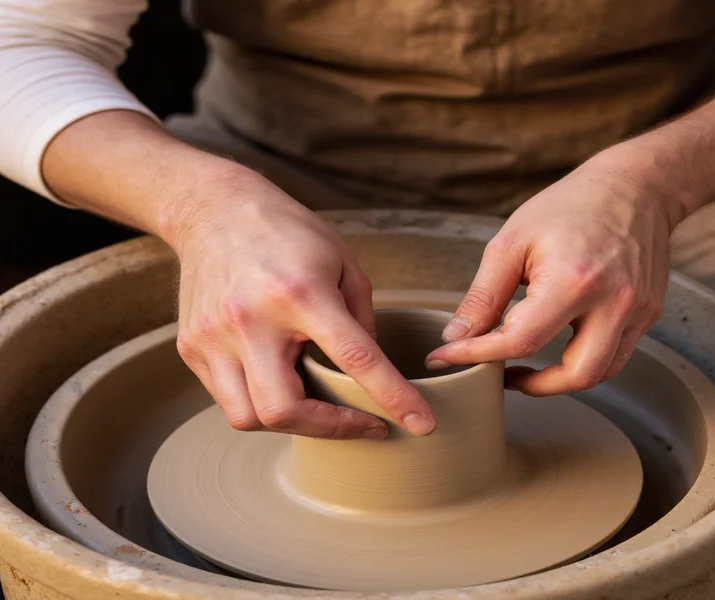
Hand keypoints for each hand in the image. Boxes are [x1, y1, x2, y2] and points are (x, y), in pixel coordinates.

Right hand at [172, 168, 436, 437]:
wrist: (212, 210)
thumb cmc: (287, 233)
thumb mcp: (342, 262)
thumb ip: (362, 319)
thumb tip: (372, 372)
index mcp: (301, 292)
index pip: (354, 357)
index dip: (392, 396)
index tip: (421, 424)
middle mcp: (251, 319)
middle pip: (284, 410)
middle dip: (331, 429)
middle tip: (362, 422)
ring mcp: (213, 337)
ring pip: (248, 418)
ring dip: (291, 424)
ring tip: (316, 405)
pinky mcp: (191, 348)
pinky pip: (227, 399)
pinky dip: (259, 403)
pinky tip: (279, 381)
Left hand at [425, 152, 675, 394]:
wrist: (634, 186)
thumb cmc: (568, 207)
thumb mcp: (513, 243)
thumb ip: (484, 296)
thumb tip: (457, 336)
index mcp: (574, 281)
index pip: (521, 341)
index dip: (477, 355)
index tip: (446, 358)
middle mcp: (614, 302)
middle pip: (574, 375)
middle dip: (532, 385)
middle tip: (500, 374)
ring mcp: (637, 310)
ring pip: (600, 373)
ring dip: (560, 381)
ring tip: (527, 368)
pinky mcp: (648, 313)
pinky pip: (616, 355)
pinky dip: (585, 362)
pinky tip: (558, 347)